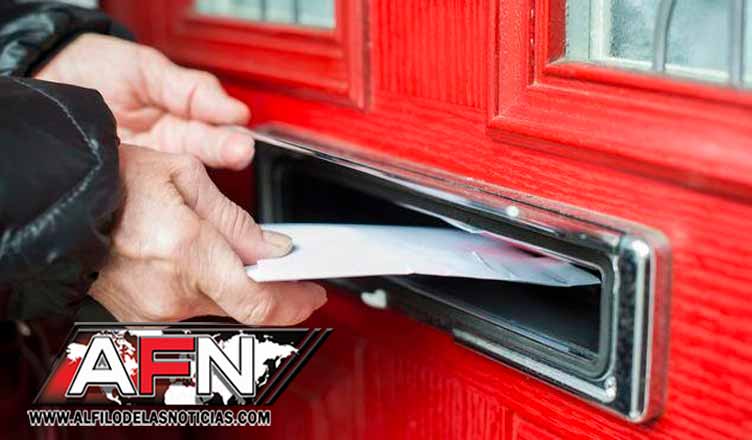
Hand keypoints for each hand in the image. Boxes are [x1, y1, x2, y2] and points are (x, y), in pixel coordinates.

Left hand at [36, 34, 252, 169]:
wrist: (41, 78)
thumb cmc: (92, 68)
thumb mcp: (146, 69)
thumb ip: (189, 89)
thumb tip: (233, 109)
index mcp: (180, 121)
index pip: (216, 131)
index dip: (230, 134)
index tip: (241, 132)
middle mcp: (168, 149)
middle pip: (205, 156)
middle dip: (225, 151)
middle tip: (239, 150)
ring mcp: (147, 169)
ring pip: (181, 177)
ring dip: (200, 174)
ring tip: (217, 163)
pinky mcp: (124, 185)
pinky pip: (146, 190)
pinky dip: (160, 189)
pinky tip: (172, 182)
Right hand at [92, 144, 326, 323]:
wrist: (62, 200)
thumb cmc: (116, 181)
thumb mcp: (186, 177)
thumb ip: (237, 221)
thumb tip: (273, 248)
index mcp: (188, 254)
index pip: (260, 302)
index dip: (295, 303)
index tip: (313, 293)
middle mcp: (172, 292)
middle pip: (242, 305)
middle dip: (269, 288)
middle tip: (283, 270)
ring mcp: (154, 308)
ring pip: (216, 304)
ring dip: (233, 284)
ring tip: (230, 252)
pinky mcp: (141, 313)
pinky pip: (188, 304)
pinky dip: (204, 286)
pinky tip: (199, 261)